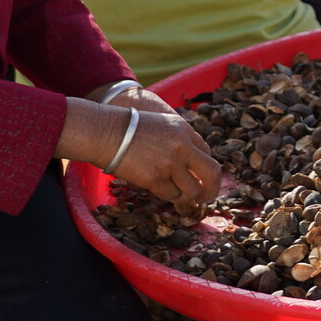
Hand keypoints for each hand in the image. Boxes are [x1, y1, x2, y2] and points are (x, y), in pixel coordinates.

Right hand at [60, 89, 221, 204]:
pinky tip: (163, 192)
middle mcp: (183, 147)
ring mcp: (170, 163)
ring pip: (191, 190)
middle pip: (212, 173)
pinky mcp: (156, 178)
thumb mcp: (162, 123)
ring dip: (186, 195)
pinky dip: (169, 196)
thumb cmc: (129, 128)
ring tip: (178, 195)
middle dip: (213, 189)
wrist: (107, 133)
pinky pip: (171, 195)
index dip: (206, 168)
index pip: (208, 153)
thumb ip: (180, 138)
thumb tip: (192, 161)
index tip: (203, 177)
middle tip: (206, 197)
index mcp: (185, 130)